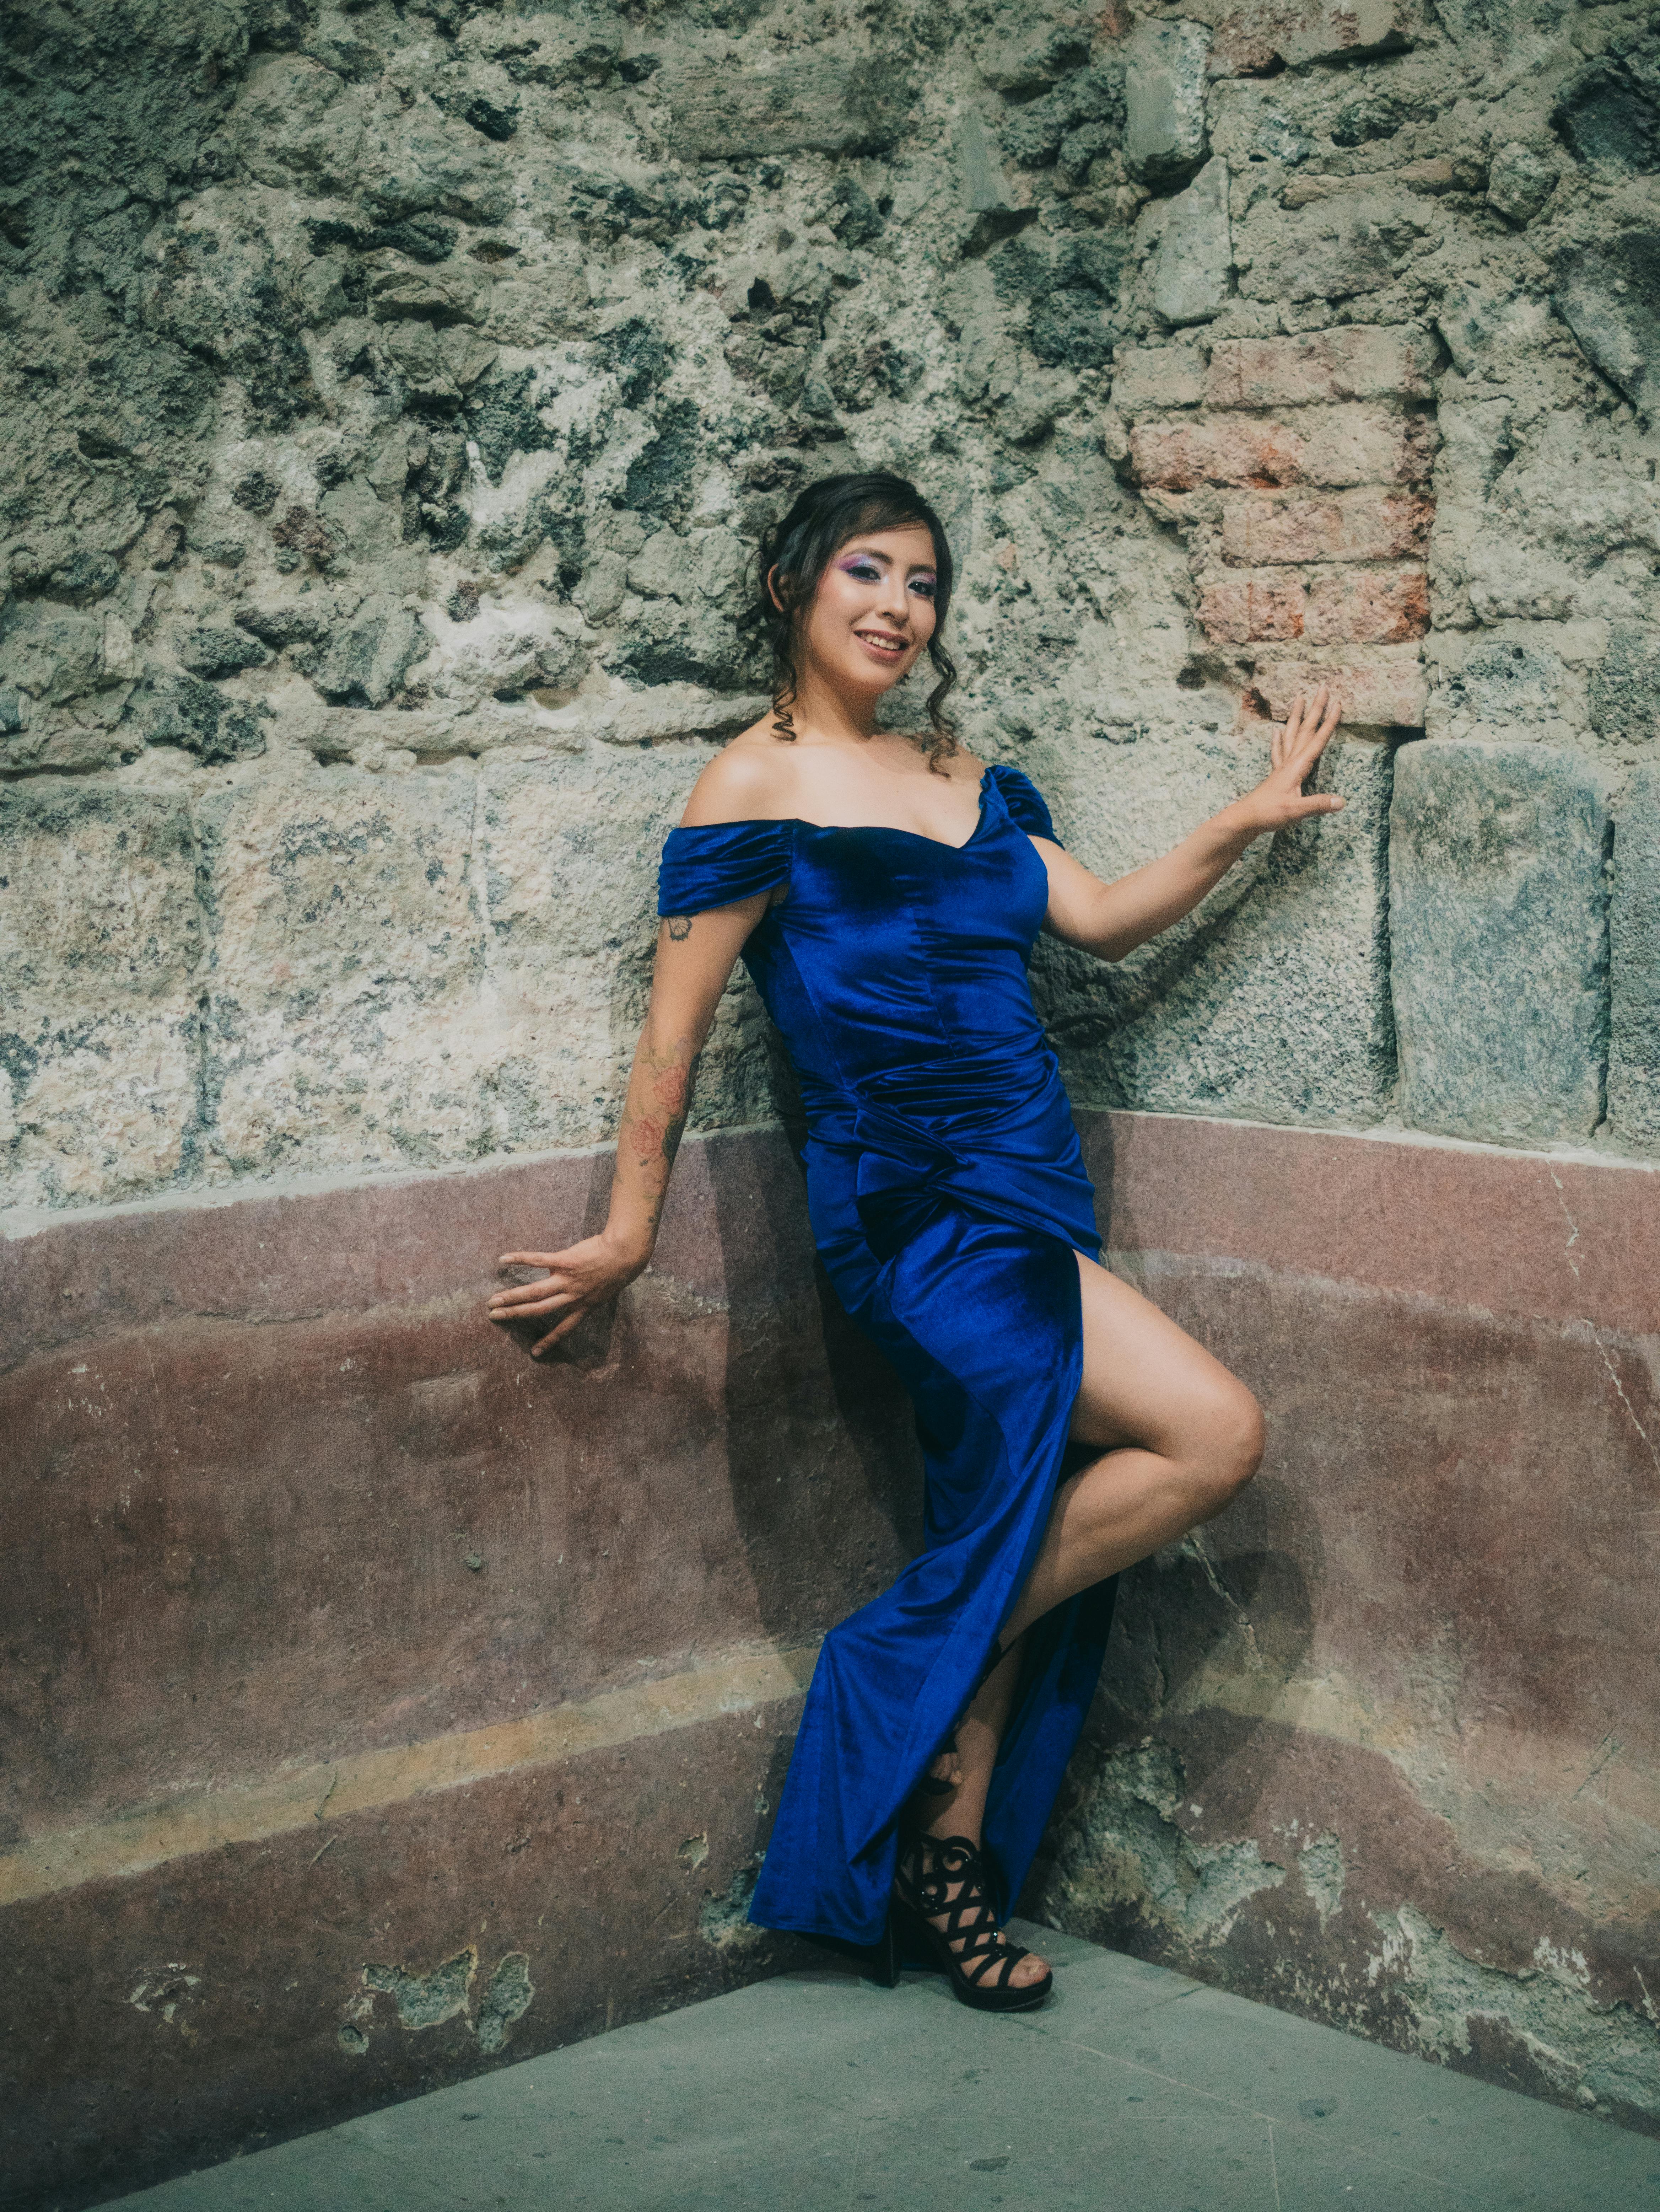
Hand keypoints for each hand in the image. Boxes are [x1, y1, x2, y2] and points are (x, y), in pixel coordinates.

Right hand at [486, 1232, 647, 1356]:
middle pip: (539, 1310)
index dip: (549, 1341)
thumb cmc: (618, 1269)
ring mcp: (566, 1279)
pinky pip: (537, 1260)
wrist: (625, 1252)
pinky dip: (520, 1259)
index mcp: (583, 1306)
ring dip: (511, 1297)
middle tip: (495, 1317)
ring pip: (534, 1292)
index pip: (564, 1328)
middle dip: (515, 1314)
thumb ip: (590, 1295)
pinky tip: (503, 1260)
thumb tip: (581, 1294)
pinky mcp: (563, 1261)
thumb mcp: (606, 1291)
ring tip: (493, 1300)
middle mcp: (572, 1296)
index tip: (535, 1353)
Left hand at [1237, 687, 1344, 834]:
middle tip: (1322, 688)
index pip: (1318, 740)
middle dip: (1316, 709)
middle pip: (1306, 730)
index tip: (1338, 703)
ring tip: (1299, 698)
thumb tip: (1342, 801)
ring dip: (1297, 716)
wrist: (1246, 818)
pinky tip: (1276, 730)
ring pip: (1291, 735)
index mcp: (1297, 767)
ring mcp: (1281, 766)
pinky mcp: (1275, 774)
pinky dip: (1278, 739)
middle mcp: (1290, 762)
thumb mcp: (1297, 811)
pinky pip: (1278, 751)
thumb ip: (1319, 804)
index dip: (1329, 722)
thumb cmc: (1270, 813)